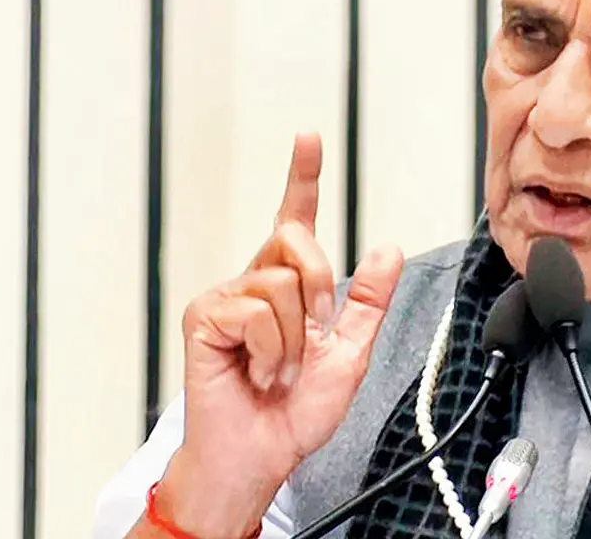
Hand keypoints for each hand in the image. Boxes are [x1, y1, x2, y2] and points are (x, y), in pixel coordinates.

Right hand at [153, 133, 403, 536]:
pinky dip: (269, 350)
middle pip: (299, 242)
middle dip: (319, 291)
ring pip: (282, 283)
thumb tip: (386, 249)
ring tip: (276, 369)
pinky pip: (256, 312)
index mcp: (289, 286)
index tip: (309, 136)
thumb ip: (368, 301)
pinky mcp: (204, 317)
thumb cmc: (295, 412)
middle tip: (308, 339)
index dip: (303, 177)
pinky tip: (255, 372)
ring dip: (293, 339)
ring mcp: (226, 298)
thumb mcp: (350, 353)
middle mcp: (254, 282)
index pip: (297, 221)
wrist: (263, 454)